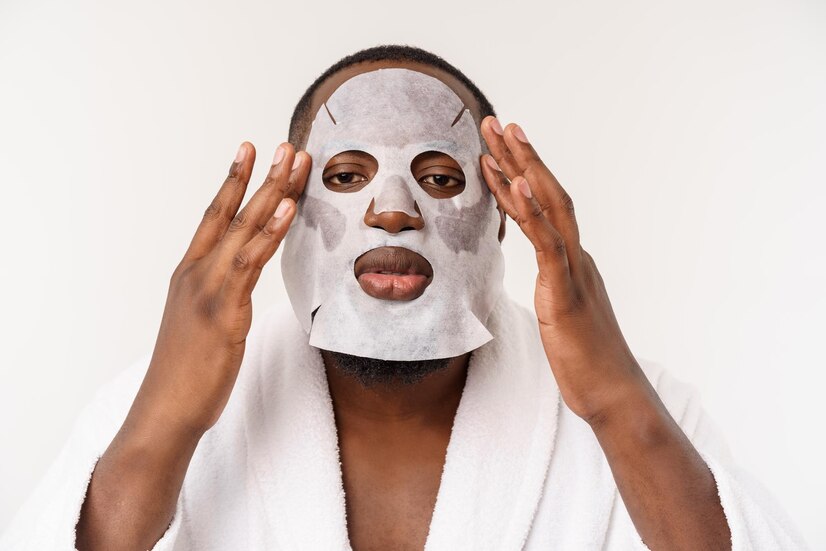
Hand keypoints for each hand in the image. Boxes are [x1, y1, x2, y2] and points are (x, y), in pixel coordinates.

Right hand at [133, 142, 310, 435]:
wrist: (165, 410)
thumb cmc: (186, 373)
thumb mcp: (202, 324)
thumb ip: (220, 296)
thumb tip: (241, 284)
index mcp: (190, 274)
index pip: (214, 216)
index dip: (232, 181)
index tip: (249, 152)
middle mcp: (196, 273)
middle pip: (233, 212)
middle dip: (261, 176)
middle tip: (286, 145)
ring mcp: (208, 288)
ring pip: (245, 229)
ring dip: (273, 192)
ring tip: (294, 161)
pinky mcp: (224, 310)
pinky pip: (251, 263)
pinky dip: (270, 233)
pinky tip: (286, 209)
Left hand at [479, 116, 647, 423]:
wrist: (613, 393)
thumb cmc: (588, 362)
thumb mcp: (563, 319)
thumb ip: (557, 292)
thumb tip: (549, 283)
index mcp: (571, 262)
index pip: (545, 208)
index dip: (523, 175)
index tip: (502, 148)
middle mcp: (575, 257)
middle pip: (547, 193)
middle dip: (521, 155)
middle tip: (496, 121)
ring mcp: (573, 270)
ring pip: (549, 207)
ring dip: (523, 167)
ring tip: (501, 134)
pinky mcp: (566, 291)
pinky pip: (548, 243)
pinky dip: (531, 211)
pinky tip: (516, 183)